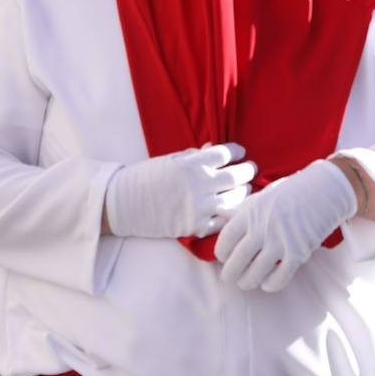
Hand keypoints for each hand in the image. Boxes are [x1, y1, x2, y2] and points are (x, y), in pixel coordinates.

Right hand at [105, 143, 255, 240]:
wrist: (123, 205)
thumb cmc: (144, 177)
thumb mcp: (170, 159)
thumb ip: (194, 155)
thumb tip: (214, 149)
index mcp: (192, 163)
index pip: (225, 154)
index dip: (237, 151)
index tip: (240, 152)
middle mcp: (200, 184)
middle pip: (236, 176)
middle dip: (247, 171)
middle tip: (251, 169)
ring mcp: (200, 207)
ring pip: (235, 200)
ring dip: (244, 193)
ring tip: (246, 189)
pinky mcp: (196, 226)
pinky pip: (223, 222)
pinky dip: (231, 215)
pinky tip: (234, 210)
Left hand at [215, 160, 356, 292]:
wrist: (325, 190)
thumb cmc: (292, 191)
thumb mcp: (263, 196)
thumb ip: (243, 211)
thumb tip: (221, 221)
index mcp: (250, 212)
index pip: (225, 240)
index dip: (221, 253)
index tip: (223, 257)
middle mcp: (262, 228)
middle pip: (236, 261)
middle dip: (229, 274)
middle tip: (229, 277)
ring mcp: (280, 242)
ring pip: (254, 274)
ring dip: (247, 282)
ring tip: (245, 282)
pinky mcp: (298, 253)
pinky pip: (278, 278)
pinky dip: (270, 284)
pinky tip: (267, 283)